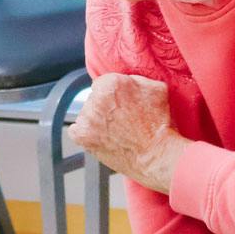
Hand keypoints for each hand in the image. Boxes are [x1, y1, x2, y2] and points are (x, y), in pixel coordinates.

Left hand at [69, 73, 189, 192]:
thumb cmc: (159, 125)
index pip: (102, 84)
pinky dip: (84, 134)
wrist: (155, 155)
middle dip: (105, 107)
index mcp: (111, 83)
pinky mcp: (82, 137)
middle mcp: (96, 98)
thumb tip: (126, 79)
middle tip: (121, 120)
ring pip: (86, 114)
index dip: (114, 95)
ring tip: (114, 132)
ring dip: (96, 120)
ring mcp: (87, 119)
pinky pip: (75, 131)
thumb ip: (135, 78)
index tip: (122, 105)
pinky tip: (100, 137)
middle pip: (93, 98)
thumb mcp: (156, 89)